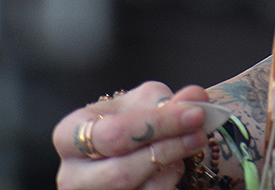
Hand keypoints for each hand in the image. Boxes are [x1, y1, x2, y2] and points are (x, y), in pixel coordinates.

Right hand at [54, 84, 208, 189]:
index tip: (197, 113)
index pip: (114, 134)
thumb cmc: (130, 121)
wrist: (124, 148)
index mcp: (69, 135)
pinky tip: (174, 167)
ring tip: (188, 147)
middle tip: (201, 133)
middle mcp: (70, 175)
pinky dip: (166, 183)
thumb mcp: (142, 102)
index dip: (159, 124)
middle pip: (122, 172)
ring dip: (171, 169)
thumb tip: (195, 96)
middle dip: (168, 150)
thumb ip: (167, 100)